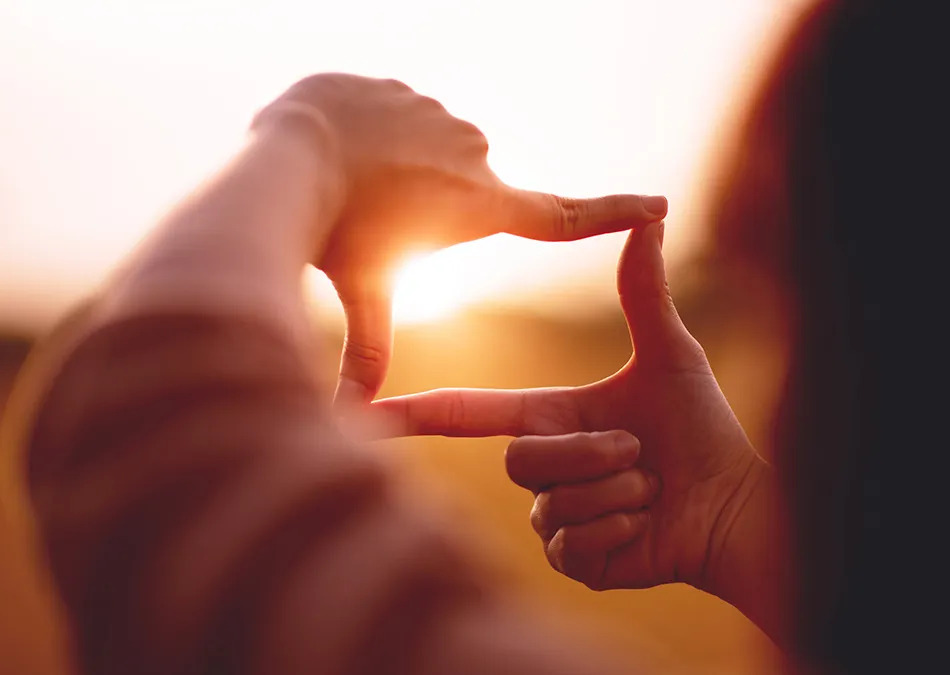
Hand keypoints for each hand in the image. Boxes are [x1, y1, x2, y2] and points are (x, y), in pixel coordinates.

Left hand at [253, 74, 668, 404]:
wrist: (293, 148)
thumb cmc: (332, 229)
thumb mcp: (362, 291)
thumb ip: (367, 351)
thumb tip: (349, 420)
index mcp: (480, 206)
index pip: (565, 217)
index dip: (615, 214)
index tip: (657, 205)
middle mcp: (476, 156)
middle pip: (459, 196)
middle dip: (423, 208)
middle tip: (372, 218)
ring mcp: (444, 115)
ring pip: (425, 156)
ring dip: (395, 171)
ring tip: (352, 184)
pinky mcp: (412, 90)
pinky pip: (398, 121)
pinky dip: (373, 139)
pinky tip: (342, 148)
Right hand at [371, 223, 766, 593]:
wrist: (733, 504)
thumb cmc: (702, 428)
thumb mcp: (669, 354)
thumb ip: (644, 291)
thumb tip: (649, 217)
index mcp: (550, 416)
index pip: (469, 414)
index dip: (413, 413)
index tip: (358, 412)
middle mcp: (543, 467)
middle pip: (520, 460)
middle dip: (591, 453)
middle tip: (639, 452)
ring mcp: (553, 517)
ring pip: (550, 503)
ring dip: (615, 491)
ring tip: (649, 487)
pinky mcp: (574, 560)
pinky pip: (571, 544)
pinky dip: (619, 529)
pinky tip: (646, 525)